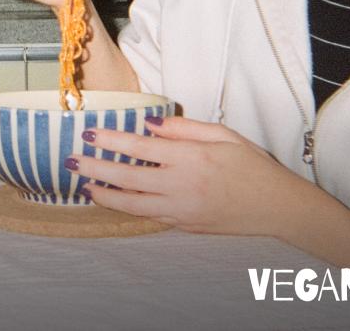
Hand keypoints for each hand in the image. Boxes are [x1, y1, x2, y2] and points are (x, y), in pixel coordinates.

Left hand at [73, 116, 323, 236]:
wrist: (278, 208)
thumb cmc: (253, 166)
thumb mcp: (224, 135)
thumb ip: (185, 128)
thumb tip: (150, 123)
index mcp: (191, 157)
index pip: (140, 147)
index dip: (111, 140)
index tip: (89, 134)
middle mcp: (182, 184)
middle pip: (128, 177)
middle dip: (95, 169)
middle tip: (71, 161)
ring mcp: (182, 209)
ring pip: (133, 204)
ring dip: (105, 194)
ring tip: (84, 186)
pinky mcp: (184, 225)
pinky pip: (149, 216)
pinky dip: (127, 208)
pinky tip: (114, 199)